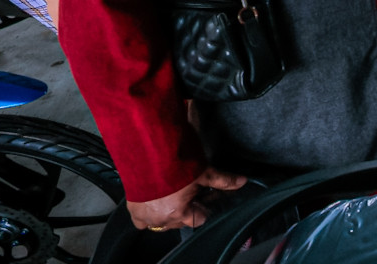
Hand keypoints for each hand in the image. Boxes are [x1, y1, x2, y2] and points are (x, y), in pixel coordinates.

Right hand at [128, 167, 246, 231]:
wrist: (146, 154)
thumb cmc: (174, 163)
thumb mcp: (203, 171)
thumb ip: (223, 180)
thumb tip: (242, 181)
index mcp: (180, 213)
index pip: (199, 219)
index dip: (205, 206)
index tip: (205, 196)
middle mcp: (162, 219)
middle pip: (181, 221)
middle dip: (187, 209)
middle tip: (189, 192)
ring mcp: (146, 216)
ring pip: (162, 222)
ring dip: (168, 212)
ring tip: (173, 194)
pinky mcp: (133, 209)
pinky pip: (142, 220)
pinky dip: (149, 214)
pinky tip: (156, 202)